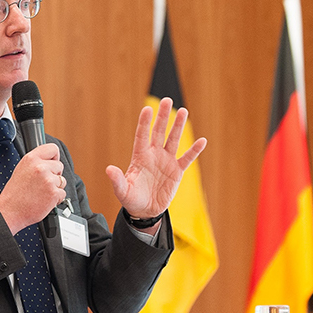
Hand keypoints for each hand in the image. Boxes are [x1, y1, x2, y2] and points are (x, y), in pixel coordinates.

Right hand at [0, 143, 66, 234]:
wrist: (10, 211)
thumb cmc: (15, 194)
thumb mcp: (21, 169)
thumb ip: (36, 162)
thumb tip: (50, 160)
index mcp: (31, 159)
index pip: (53, 149)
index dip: (54, 157)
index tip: (52, 164)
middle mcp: (40, 167)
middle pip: (59, 166)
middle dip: (54, 174)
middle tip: (42, 183)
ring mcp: (48, 180)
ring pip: (62, 180)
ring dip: (55, 187)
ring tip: (41, 192)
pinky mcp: (54, 193)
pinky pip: (62, 193)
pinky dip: (56, 198)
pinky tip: (44, 199)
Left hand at [106, 97, 206, 220]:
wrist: (145, 211)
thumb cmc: (131, 199)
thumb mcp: (122, 191)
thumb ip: (117, 180)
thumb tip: (109, 169)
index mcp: (140, 157)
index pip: (142, 135)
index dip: (144, 123)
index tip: (147, 109)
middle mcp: (154, 155)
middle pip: (159, 132)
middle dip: (163, 116)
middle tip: (167, 101)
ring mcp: (166, 161)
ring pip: (173, 140)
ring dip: (178, 126)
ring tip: (183, 111)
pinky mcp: (176, 171)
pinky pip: (187, 158)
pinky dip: (195, 151)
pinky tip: (203, 141)